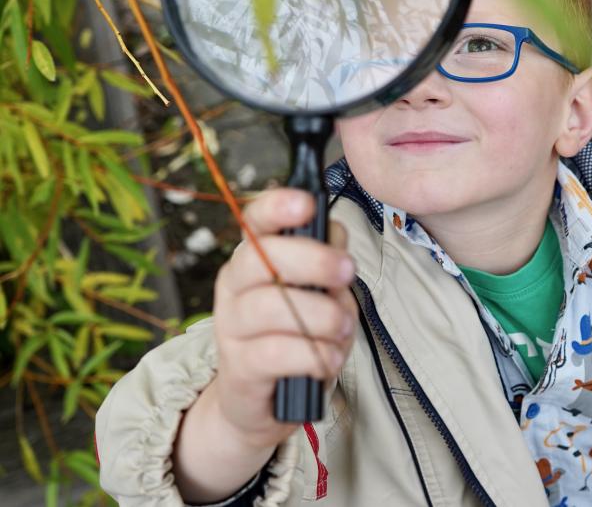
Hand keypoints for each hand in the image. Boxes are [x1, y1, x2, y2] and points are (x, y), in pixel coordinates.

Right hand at [211, 187, 356, 451]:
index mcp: (253, 257)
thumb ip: (328, 262)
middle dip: (313, 260)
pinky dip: (313, 354)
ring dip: (321, 315)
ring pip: (271, 306)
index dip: (278, 207)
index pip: (255, 220)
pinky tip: (331, 358)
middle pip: (261, 257)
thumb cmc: (298, 335)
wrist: (263, 401)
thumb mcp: (320, 293)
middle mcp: (234, 286)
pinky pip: (276, 352)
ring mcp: (230, 326)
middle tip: (348, 272)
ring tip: (343, 327)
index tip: (307, 203)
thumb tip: (336, 235)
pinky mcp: (239, 368)